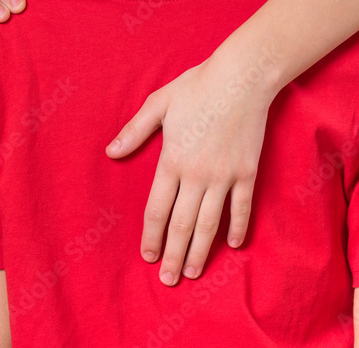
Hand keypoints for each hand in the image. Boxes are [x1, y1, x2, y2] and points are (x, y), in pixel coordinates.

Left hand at [107, 45, 278, 285]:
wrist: (240, 78)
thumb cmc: (196, 86)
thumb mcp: (159, 104)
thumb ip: (135, 131)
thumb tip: (111, 152)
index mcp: (172, 160)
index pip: (157, 209)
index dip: (151, 236)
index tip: (147, 256)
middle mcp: (197, 174)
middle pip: (182, 224)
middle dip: (173, 254)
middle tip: (167, 280)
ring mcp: (224, 176)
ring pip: (210, 223)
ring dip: (200, 251)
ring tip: (192, 272)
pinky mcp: (247, 172)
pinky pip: (241, 208)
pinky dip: (238, 228)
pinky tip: (232, 245)